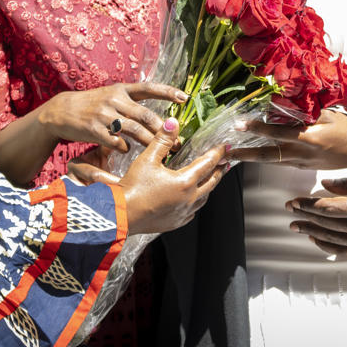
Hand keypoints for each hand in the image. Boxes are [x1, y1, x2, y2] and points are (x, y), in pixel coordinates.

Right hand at [38, 82, 185, 153]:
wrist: (61, 111)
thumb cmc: (92, 105)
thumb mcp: (111, 96)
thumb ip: (131, 102)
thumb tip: (157, 116)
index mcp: (121, 90)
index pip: (149, 88)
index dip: (167, 92)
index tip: (185, 98)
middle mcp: (114, 100)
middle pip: (145, 114)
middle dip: (163, 129)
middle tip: (177, 141)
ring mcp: (104, 115)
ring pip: (134, 129)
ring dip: (150, 142)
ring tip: (162, 151)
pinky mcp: (94, 129)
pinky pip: (116, 141)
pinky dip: (126, 148)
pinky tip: (130, 153)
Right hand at [119, 118, 228, 234]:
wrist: (120, 215)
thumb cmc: (133, 188)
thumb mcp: (147, 159)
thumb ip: (162, 140)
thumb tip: (173, 123)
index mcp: (185, 182)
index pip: (207, 164)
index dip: (217, 153)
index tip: (225, 147)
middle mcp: (188, 199)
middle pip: (211, 183)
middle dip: (219, 171)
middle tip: (225, 164)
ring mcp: (183, 213)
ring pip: (203, 199)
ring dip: (209, 187)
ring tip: (211, 180)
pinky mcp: (175, 223)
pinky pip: (192, 212)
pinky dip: (196, 203)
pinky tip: (192, 201)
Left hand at [230, 108, 346, 170]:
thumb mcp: (328, 114)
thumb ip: (305, 111)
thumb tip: (282, 104)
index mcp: (309, 138)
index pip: (277, 133)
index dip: (258, 129)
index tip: (241, 125)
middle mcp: (303, 154)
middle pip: (269, 155)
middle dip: (246, 154)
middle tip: (228, 152)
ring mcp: (304, 163)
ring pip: (273, 161)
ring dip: (254, 157)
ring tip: (236, 154)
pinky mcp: (305, 167)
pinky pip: (283, 162)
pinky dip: (269, 157)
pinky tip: (259, 151)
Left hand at [285, 173, 346, 257]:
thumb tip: (325, 184)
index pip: (329, 209)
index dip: (308, 205)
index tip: (294, 201)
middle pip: (328, 224)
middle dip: (306, 217)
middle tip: (290, 212)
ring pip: (334, 239)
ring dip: (313, 232)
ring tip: (297, 226)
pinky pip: (346, 251)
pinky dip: (329, 246)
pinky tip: (317, 240)